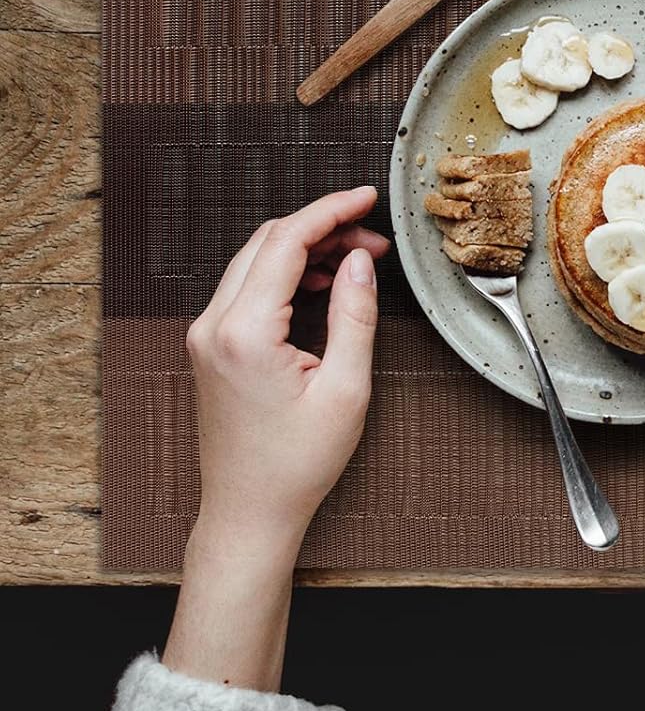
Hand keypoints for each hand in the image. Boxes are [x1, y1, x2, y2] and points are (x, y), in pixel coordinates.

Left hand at [185, 186, 390, 550]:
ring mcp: (206, 335)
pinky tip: (322, 281)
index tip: (368, 198)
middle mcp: (214, 326)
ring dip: (306, 247)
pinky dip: (286, 270)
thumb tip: (359, 260)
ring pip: (256, 258)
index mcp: (244, 332)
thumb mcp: (346, 388)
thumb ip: (354, 314)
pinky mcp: (210, 345)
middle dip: (324, 226)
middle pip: (268, 241)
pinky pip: (246, 285)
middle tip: (373, 236)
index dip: (331, 210)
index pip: (286, 241)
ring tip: (357, 258)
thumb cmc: (296, 463)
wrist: (248, 512)